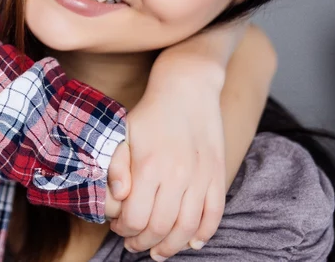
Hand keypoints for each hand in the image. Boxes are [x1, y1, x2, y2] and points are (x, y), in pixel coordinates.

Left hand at [107, 69, 225, 259]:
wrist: (187, 89)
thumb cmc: (150, 113)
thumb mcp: (123, 133)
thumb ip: (116, 166)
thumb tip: (119, 198)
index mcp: (149, 166)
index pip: (136, 218)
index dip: (125, 230)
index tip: (118, 228)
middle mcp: (177, 175)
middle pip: (161, 228)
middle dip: (144, 243)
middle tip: (134, 245)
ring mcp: (201, 177)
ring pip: (188, 228)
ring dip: (172, 247)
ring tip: (158, 251)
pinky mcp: (218, 175)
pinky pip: (214, 215)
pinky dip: (204, 234)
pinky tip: (191, 242)